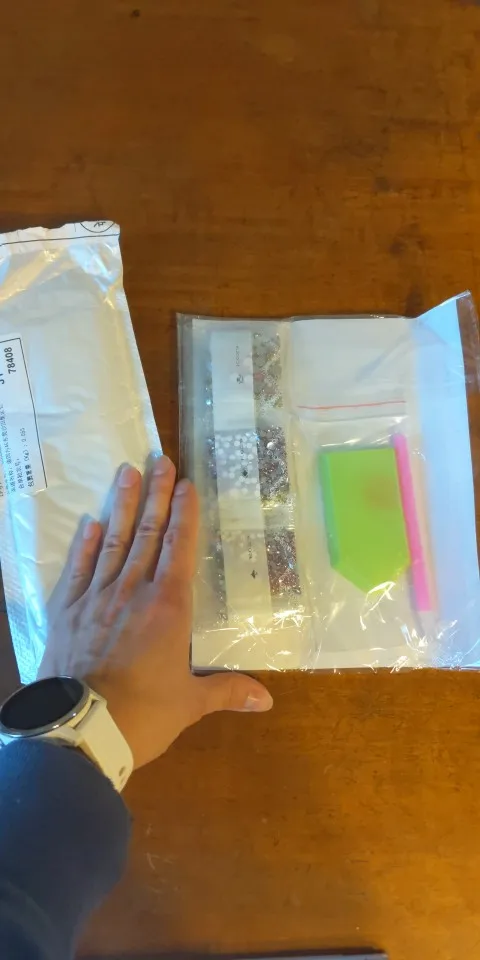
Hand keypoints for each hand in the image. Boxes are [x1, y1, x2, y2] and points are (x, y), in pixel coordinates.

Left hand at [39, 457, 272, 767]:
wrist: (79, 730)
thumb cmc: (142, 715)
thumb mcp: (189, 704)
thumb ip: (226, 692)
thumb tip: (267, 700)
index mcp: (168, 607)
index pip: (179, 548)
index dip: (184, 514)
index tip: (185, 484)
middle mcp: (133, 591)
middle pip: (147, 533)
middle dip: (155, 495)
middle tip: (159, 460)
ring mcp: (96, 597)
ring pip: (113, 541)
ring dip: (122, 505)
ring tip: (126, 472)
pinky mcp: (67, 610)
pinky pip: (79, 568)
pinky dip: (86, 543)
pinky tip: (91, 521)